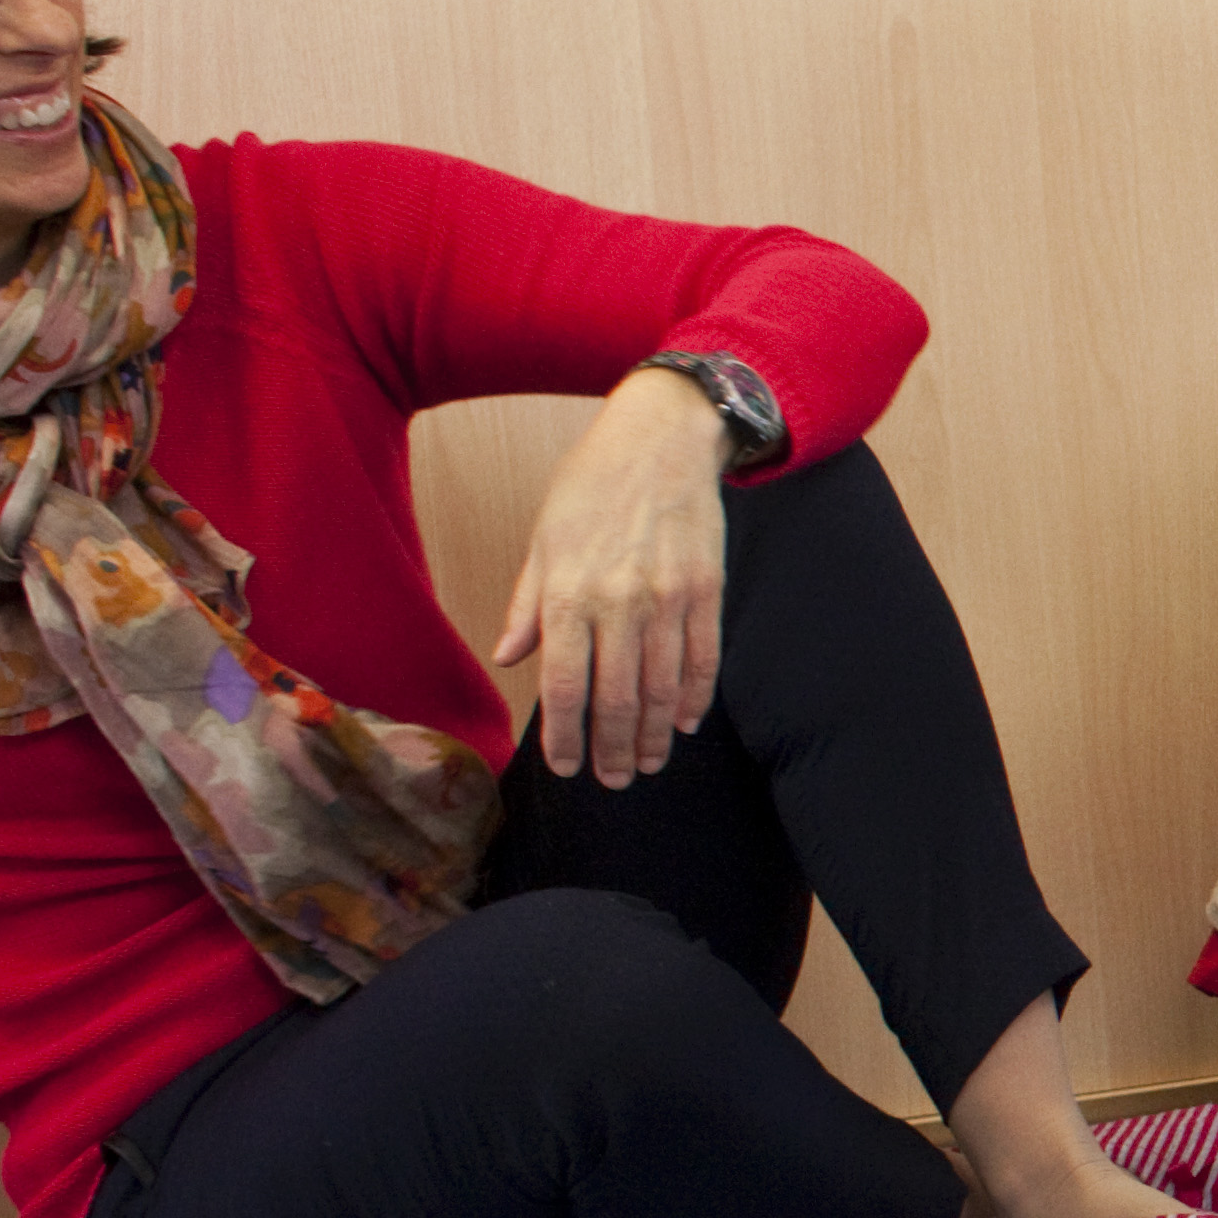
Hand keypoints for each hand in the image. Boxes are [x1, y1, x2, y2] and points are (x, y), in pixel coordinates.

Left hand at [493, 370, 734, 786]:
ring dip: (656, 735)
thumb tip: (511, 656)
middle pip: (617, 698)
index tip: (566, 766)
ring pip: (663, 688)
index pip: (565, 685)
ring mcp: (668, 599)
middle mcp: (619, 602)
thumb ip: (529, 602)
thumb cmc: (592, 483)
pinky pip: (702, 659)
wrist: (662, 438)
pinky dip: (695, 697)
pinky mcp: (706, 591)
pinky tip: (687, 722)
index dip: (565, 736)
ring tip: (649, 763)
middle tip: (614, 780)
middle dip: (614, 749)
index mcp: (570, 591)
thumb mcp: (544, 537)